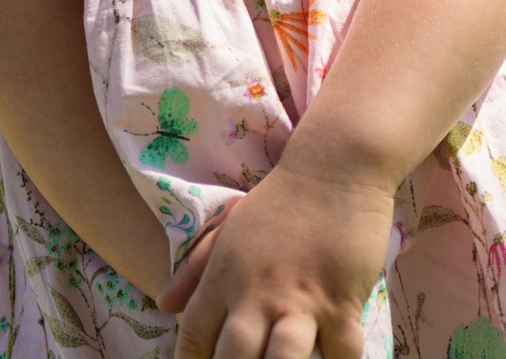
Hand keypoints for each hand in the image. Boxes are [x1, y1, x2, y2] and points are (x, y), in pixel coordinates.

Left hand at [160, 164, 393, 358]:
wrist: (333, 166)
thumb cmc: (280, 200)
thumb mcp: (228, 228)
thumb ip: (195, 268)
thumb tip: (163, 304)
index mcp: (223, 276)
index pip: (193, 336)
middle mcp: (256, 292)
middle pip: (233, 358)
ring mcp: (300, 299)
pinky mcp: (342, 300)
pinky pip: (342, 353)